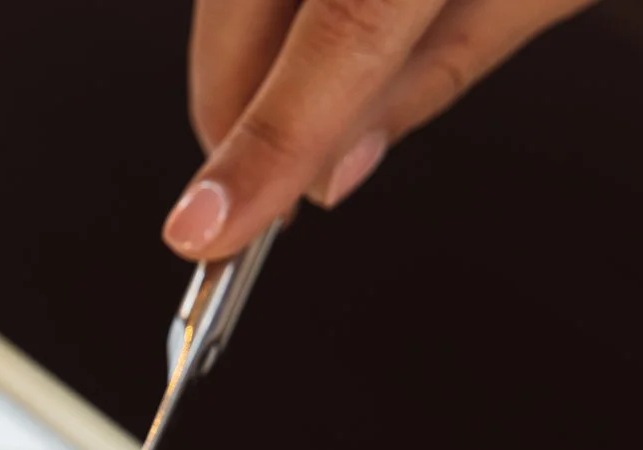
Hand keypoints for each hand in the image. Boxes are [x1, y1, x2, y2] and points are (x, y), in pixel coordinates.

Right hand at [166, 0, 595, 258]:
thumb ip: (436, 73)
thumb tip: (336, 167)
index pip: (336, 39)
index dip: (262, 147)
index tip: (206, 232)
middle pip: (246, 12)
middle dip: (241, 118)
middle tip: (266, 198)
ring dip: (252, 60)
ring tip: (315, 95)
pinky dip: (267, 10)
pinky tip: (311, 28)